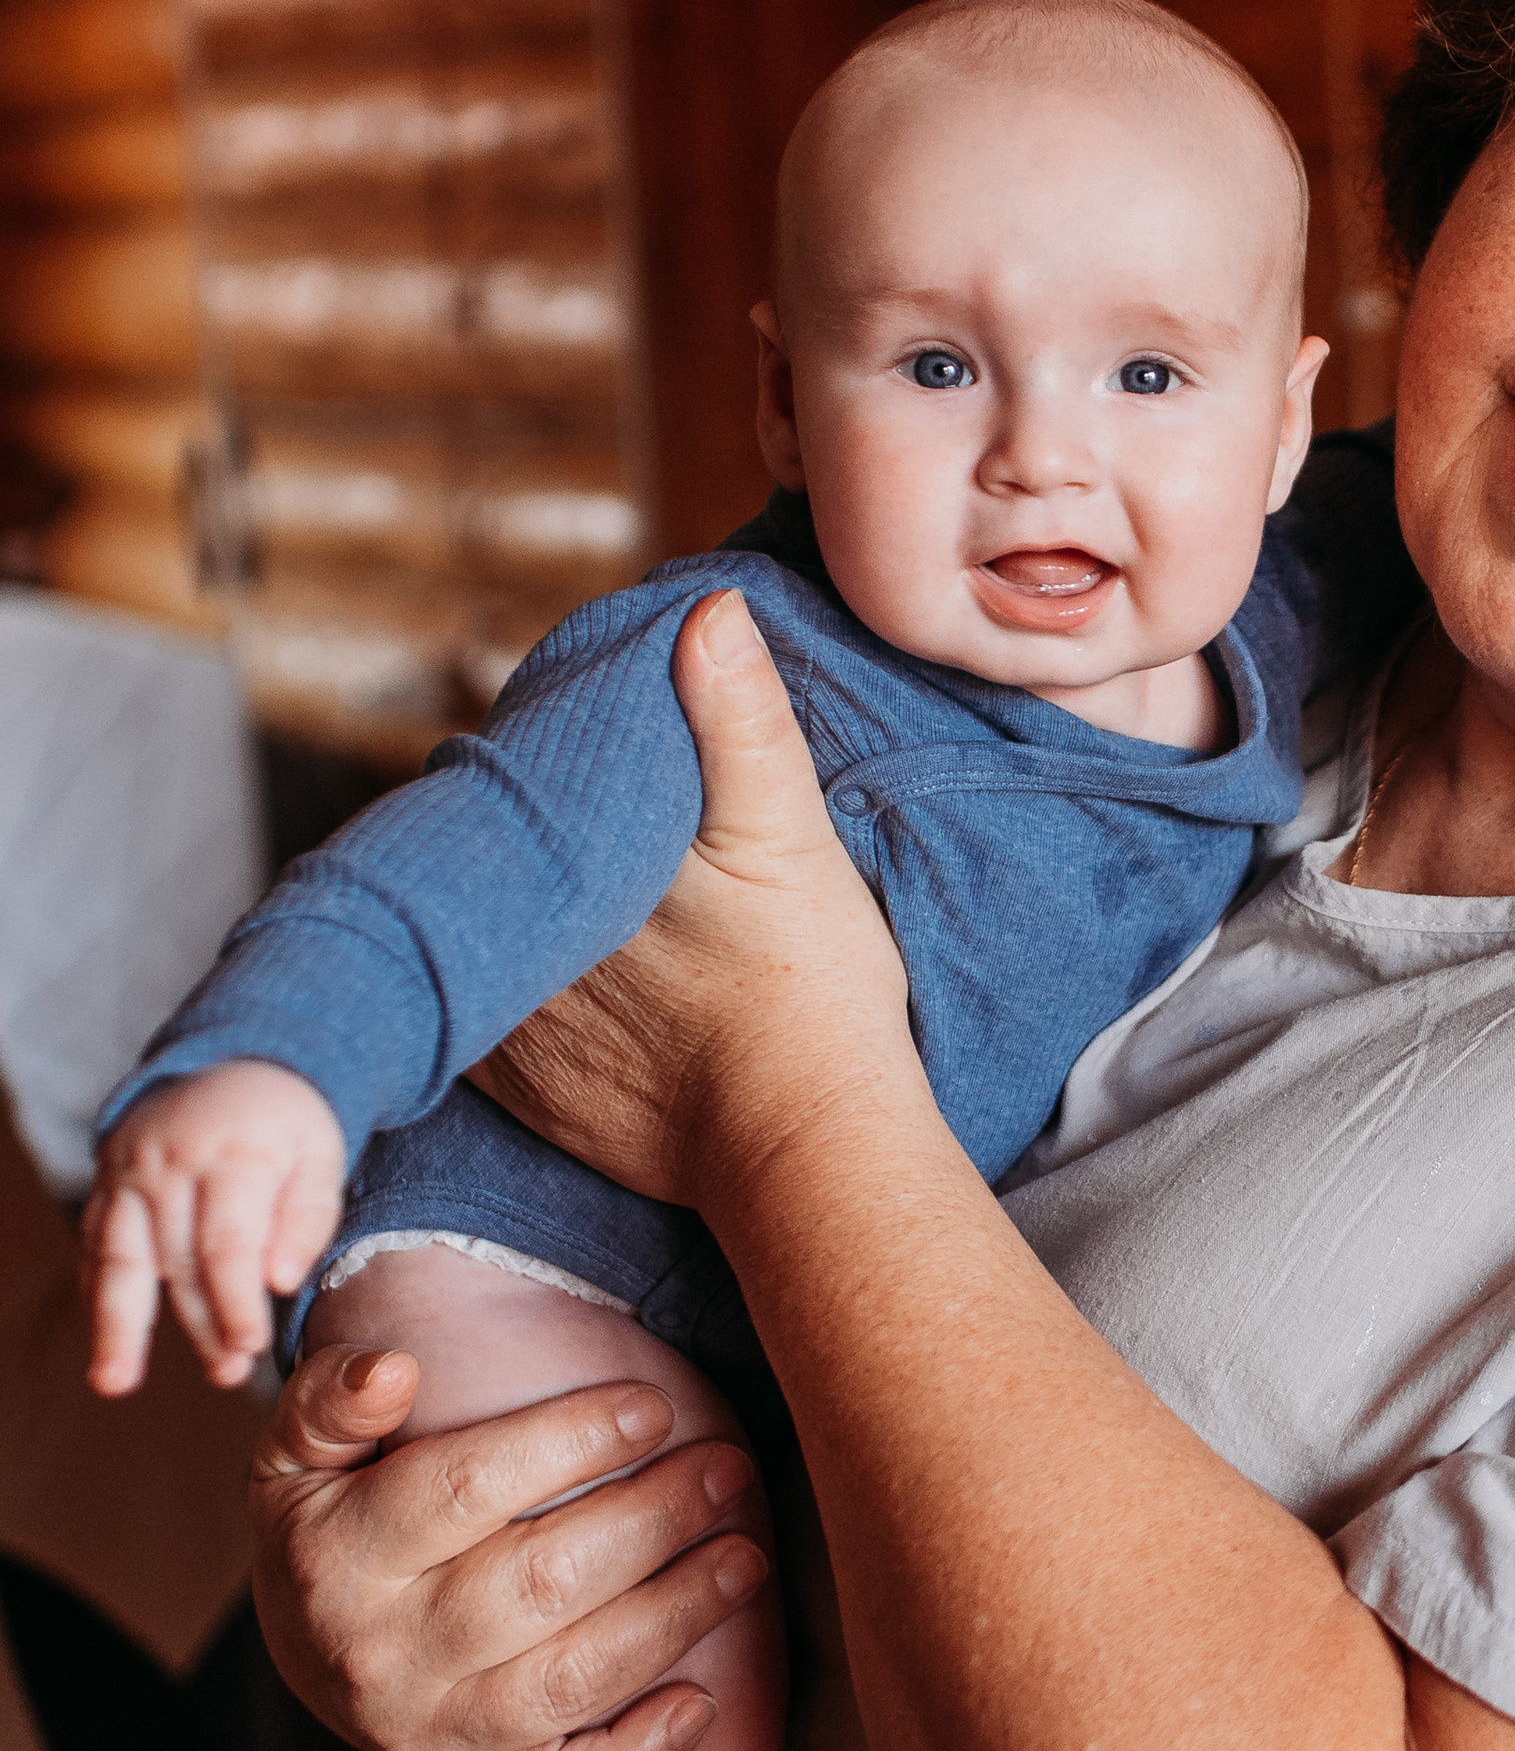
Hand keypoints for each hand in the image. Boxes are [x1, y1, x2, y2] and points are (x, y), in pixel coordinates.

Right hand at [86, 1059, 346, 1394]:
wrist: (230, 1063)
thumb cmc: (285, 1124)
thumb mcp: (321, 1154)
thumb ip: (308, 1217)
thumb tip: (281, 1282)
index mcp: (232, 1153)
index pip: (227, 1242)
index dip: (235, 1300)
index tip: (250, 1345)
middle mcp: (168, 1162)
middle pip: (178, 1259)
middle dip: (202, 1322)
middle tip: (229, 1372)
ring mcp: (127, 1174)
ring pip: (120, 1258)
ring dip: (120, 1326)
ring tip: (115, 1382)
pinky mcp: (104, 1186)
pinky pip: (95, 1249)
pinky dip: (98, 1298)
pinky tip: (107, 1345)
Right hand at [251, 1341, 771, 1750]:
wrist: (304, 1651)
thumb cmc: (334, 1521)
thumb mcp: (300, 1450)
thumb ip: (329, 1398)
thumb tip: (393, 1367)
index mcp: (342, 1555)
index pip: (467, 1489)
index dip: (571, 1441)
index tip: (654, 1408)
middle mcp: (379, 1654)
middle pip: (536, 1585)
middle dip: (650, 1521)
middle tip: (728, 1470)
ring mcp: (421, 1734)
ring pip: (564, 1683)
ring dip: (670, 1618)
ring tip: (744, 1558)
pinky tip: (702, 1705)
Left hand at [470, 589, 914, 1207]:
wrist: (805, 1142)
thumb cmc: (805, 986)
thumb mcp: (788, 835)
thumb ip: (741, 721)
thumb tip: (710, 608)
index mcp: (572, 867)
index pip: (502, 789)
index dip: (523, 764)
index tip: (553, 750)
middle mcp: (519, 943)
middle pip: (481, 866)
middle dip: (506, 841)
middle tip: (553, 822)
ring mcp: (513, 1025)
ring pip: (472, 943)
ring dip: (495, 918)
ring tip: (541, 897)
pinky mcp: (528, 1094)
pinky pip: (479, 1028)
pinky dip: (497, 1000)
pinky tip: (540, 986)